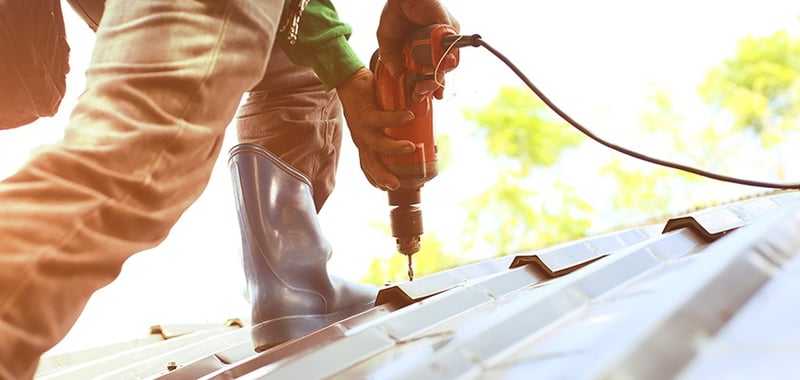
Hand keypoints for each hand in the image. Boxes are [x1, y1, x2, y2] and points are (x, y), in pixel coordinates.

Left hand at [337, 68, 416, 190]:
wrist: (347, 79)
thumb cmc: (365, 99)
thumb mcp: (375, 119)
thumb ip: (392, 128)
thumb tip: (417, 130)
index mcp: (363, 142)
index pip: (367, 166)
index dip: (376, 179)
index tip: (388, 188)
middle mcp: (361, 138)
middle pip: (370, 163)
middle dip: (383, 176)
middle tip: (397, 185)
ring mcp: (362, 126)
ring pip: (377, 144)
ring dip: (395, 148)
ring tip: (411, 148)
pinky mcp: (365, 111)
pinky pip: (382, 118)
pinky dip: (397, 119)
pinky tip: (409, 116)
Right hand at [377, 0, 459, 99]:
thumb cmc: (395, 14)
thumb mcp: (387, 41)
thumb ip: (391, 59)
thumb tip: (397, 77)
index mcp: (420, 53)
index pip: (426, 74)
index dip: (424, 88)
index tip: (420, 98)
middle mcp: (434, 48)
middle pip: (438, 73)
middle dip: (432, 87)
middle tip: (422, 94)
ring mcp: (443, 40)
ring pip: (446, 64)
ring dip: (437, 77)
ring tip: (427, 85)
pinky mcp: (449, 29)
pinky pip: (450, 48)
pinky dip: (444, 60)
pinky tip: (437, 69)